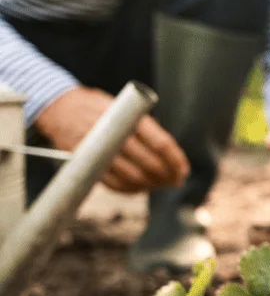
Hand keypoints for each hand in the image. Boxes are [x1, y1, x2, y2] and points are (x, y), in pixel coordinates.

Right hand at [34, 86, 188, 193]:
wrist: (59, 108)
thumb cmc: (99, 107)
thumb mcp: (123, 106)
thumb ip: (145, 126)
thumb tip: (170, 153)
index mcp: (128, 117)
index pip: (160, 143)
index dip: (176, 160)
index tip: (183, 171)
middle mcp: (114, 134)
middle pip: (149, 163)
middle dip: (167, 175)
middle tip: (176, 181)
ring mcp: (99, 150)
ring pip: (133, 177)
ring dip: (151, 185)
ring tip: (161, 185)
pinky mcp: (87, 163)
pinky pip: (113, 184)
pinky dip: (130, 189)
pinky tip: (141, 187)